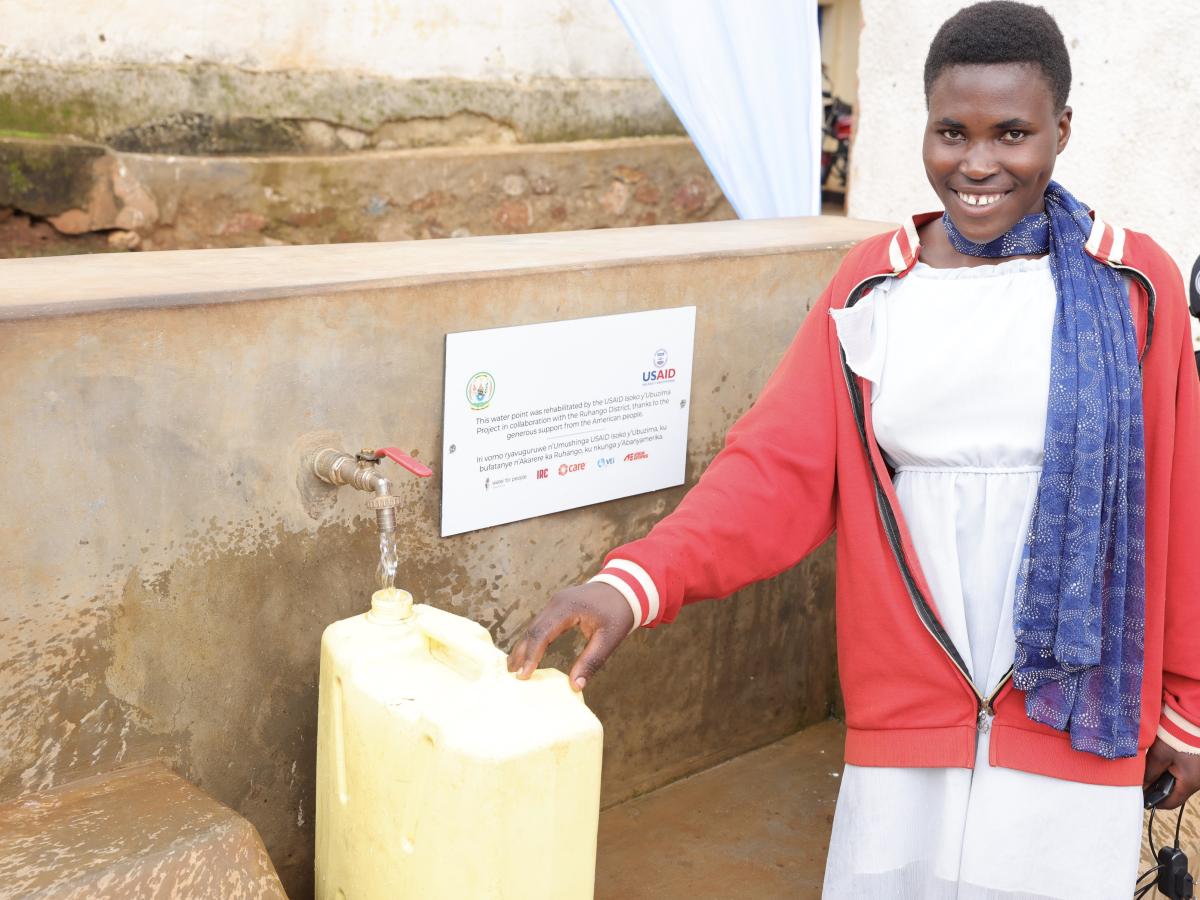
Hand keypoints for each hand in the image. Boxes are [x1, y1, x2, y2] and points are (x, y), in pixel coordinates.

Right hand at [506, 582, 633, 691]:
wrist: (625, 586)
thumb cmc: (619, 611)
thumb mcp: (609, 638)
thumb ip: (592, 661)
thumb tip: (575, 686)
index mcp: (568, 608)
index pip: (542, 633)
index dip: (531, 656)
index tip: (524, 675)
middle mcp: (556, 603)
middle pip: (533, 630)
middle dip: (521, 653)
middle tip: (512, 675)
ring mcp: (555, 603)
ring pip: (534, 626)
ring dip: (524, 646)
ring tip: (513, 668)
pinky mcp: (557, 606)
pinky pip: (540, 624)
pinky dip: (532, 639)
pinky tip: (527, 653)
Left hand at [1143, 737, 1199, 808]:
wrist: (1192, 720)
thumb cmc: (1177, 737)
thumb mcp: (1159, 756)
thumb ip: (1150, 773)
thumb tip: (1142, 787)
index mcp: (1189, 784)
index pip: (1171, 803)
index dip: (1155, 802)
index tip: (1141, 797)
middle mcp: (1197, 782)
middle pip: (1174, 792)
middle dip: (1157, 788)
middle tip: (1142, 780)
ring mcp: (1197, 773)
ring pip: (1178, 782)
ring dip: (1163, 777)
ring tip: (1150, 768)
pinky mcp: (1196, 764)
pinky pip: (1182, 772)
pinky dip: (1170, 769)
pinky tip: (1161, 760)